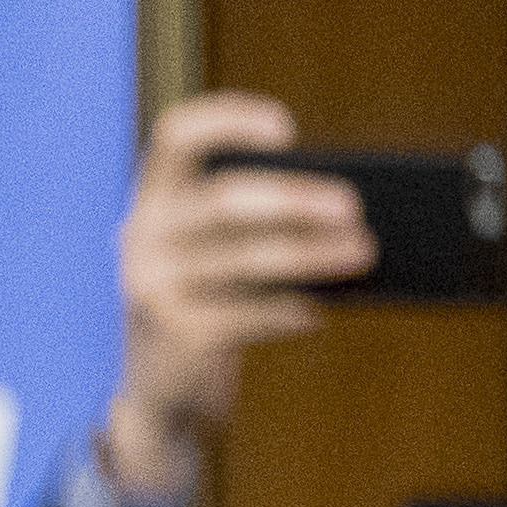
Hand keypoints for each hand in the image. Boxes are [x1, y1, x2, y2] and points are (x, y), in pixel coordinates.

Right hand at [103, 90, 370, 498]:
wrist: (162, 385)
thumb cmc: (212, 298)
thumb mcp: (219, 249)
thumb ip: (256, 220)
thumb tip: (346, 210)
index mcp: (155, 198)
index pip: (175, 136)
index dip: (227, 121)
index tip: (287, 131)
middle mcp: (142, 235)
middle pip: (222, 201)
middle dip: (293, 200)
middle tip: (353, 205)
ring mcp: (152, 286)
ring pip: (244, 260)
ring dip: (312, 254)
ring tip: (364, 252)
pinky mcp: (174, 333)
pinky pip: (244, 315)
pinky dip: (288, 311)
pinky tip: (318, 312)